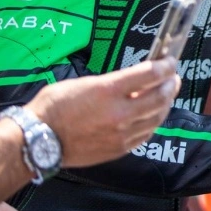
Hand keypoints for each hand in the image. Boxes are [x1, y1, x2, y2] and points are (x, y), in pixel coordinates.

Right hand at [25, 57, 179, 166]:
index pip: (149, 74)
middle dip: (171, 84)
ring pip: (156, 117)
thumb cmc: (53, 107)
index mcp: (108, 91)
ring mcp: (121, 133)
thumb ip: (111, 83)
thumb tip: (132, 82)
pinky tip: (153, 116)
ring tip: (167, 95)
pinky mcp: (119, 149)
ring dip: (166, 104)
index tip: (170, 61)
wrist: (37, 140)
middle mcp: (119, 113)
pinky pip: (145, 134)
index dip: (165, 66)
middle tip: (174, 77)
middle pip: (159, 96)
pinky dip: (153, 122)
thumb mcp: (82, 83)